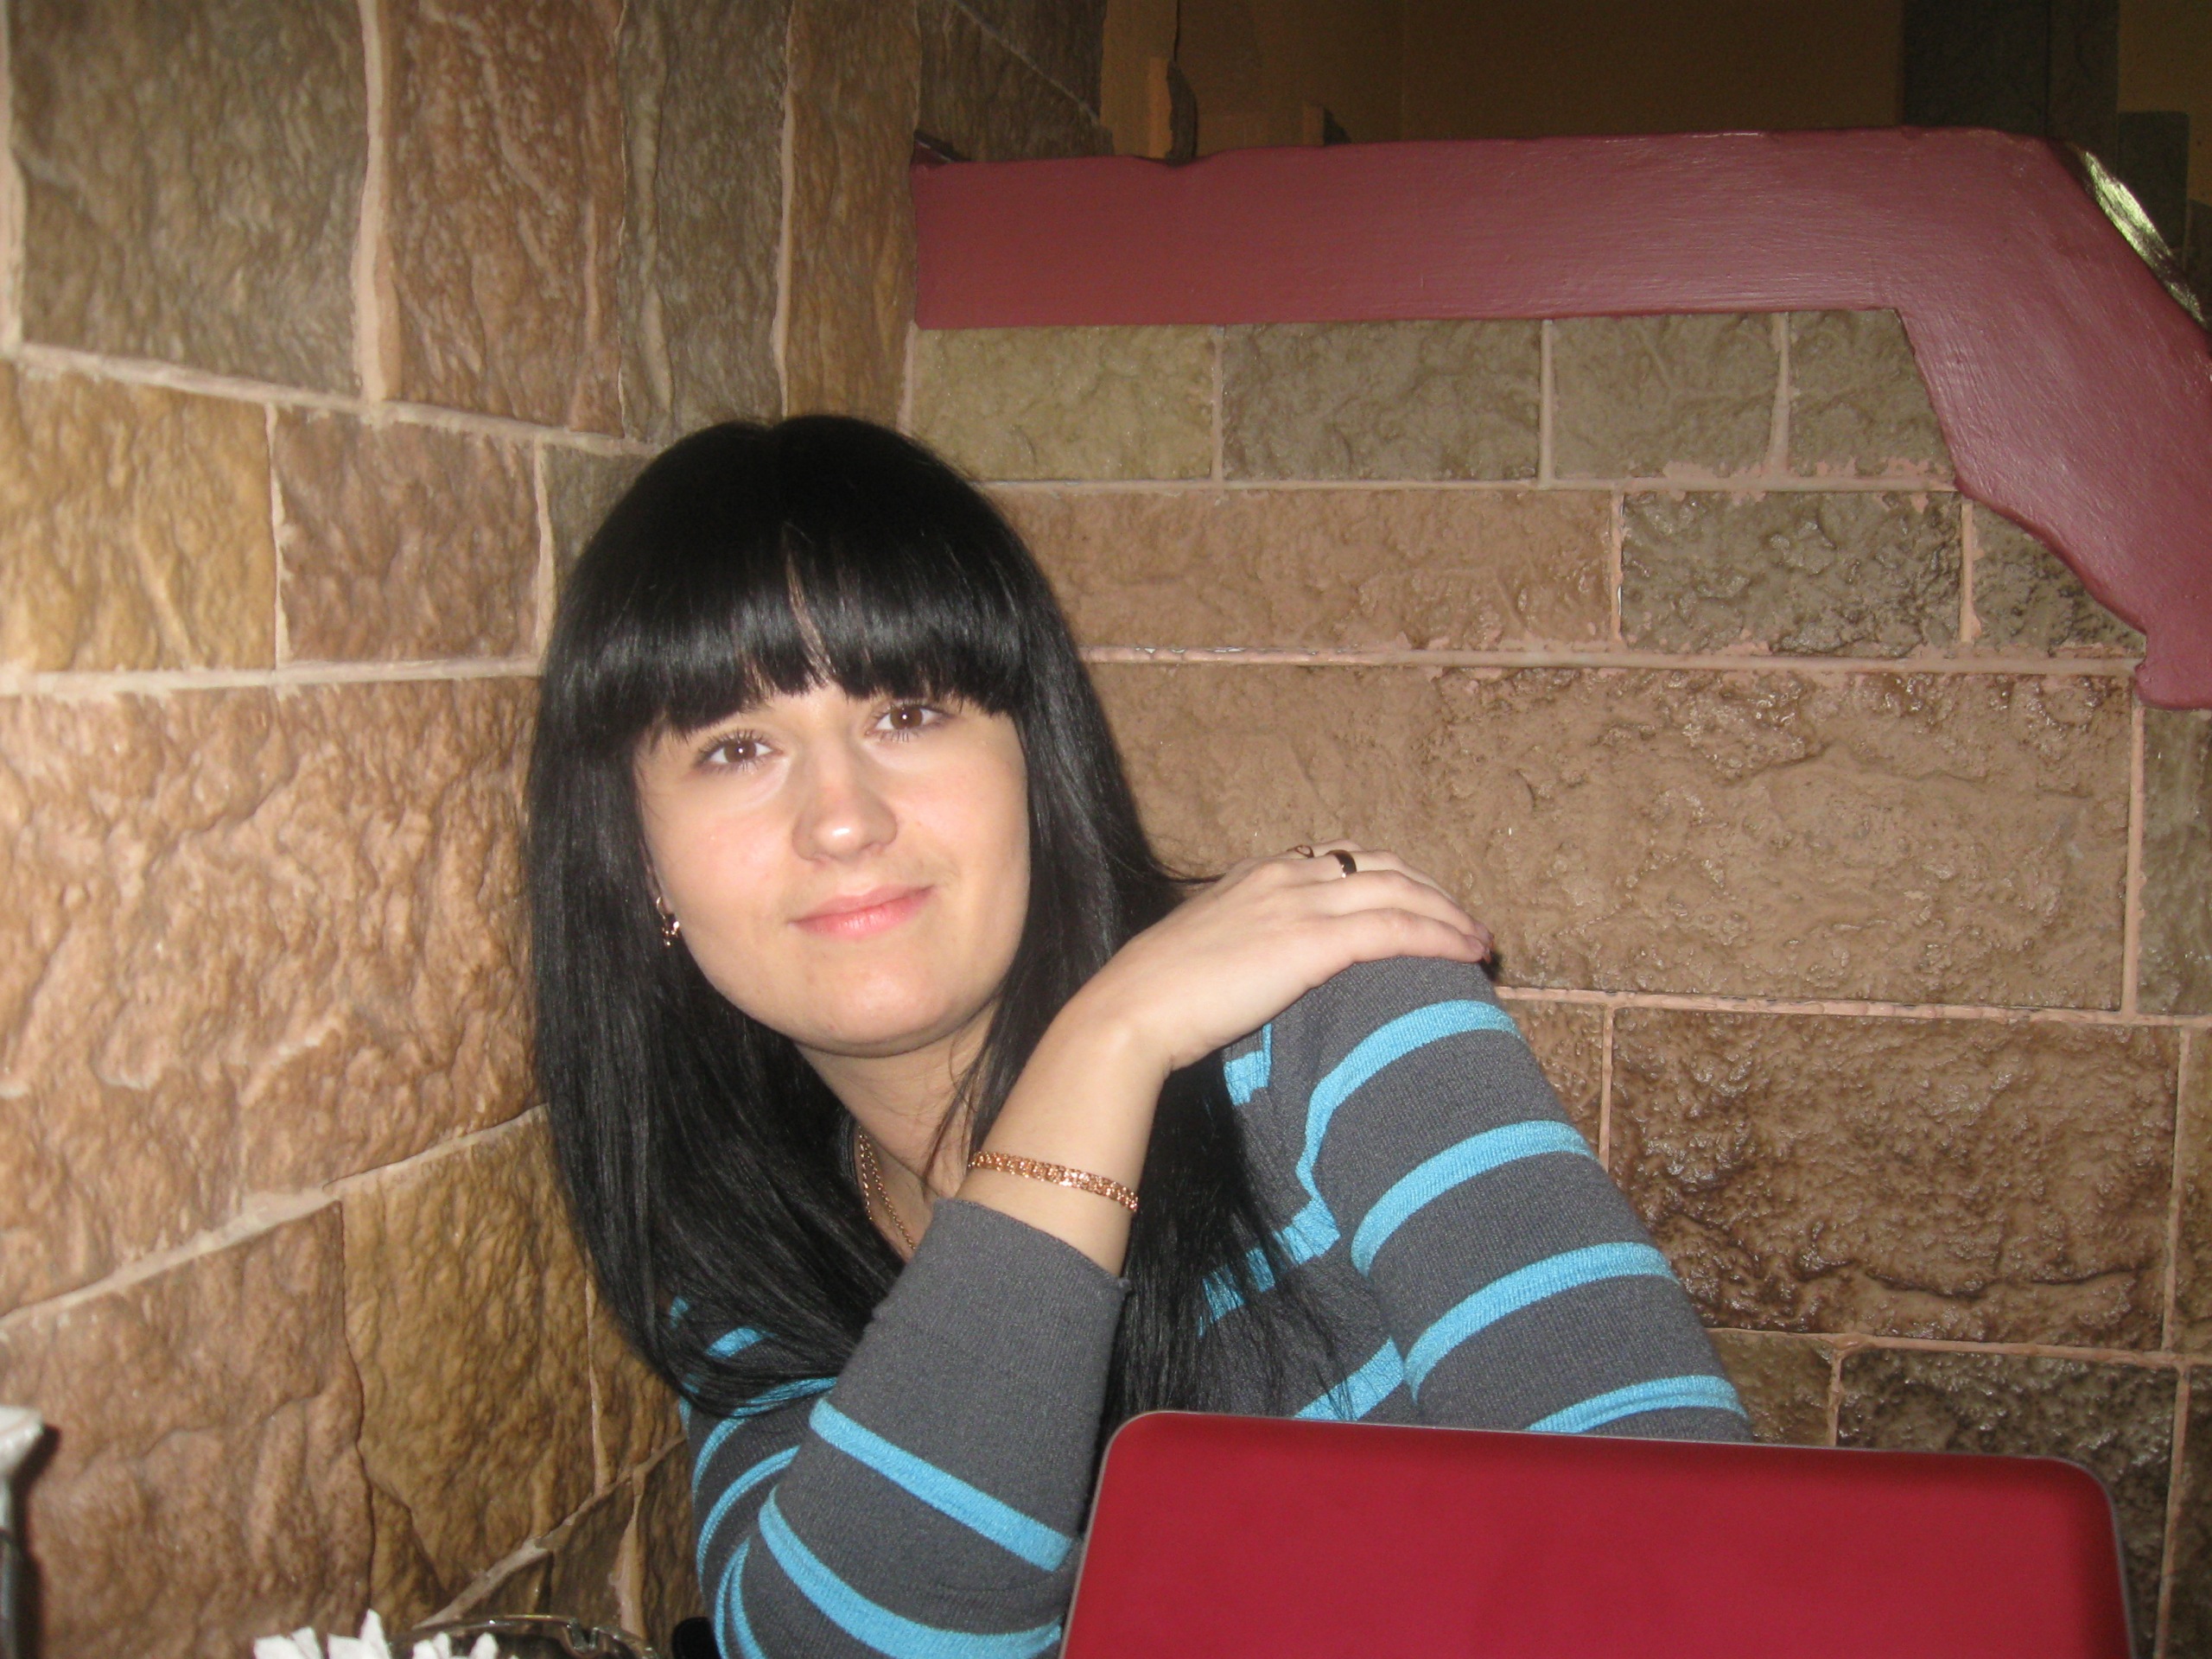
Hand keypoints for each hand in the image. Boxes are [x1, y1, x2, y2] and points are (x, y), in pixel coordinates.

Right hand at [962, 843, 1488, 1271]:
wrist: (1128, 1013)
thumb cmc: (1153, 999)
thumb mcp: (1204, 952)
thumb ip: (1242, 948)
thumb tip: (1262, 976)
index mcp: (1257, 873)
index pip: (1342, 859)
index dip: (1391, 878)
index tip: (1420, 905)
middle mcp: (1284, 874)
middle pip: (1383, 866)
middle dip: (1432, 892)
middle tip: (1464, 924)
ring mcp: (1299, 903)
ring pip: (1400, 891)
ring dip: (1449, 914)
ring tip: (1479, 942)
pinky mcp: (1312, 941)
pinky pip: (1396, 929)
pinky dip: (1440, 937)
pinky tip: (1467, 954)